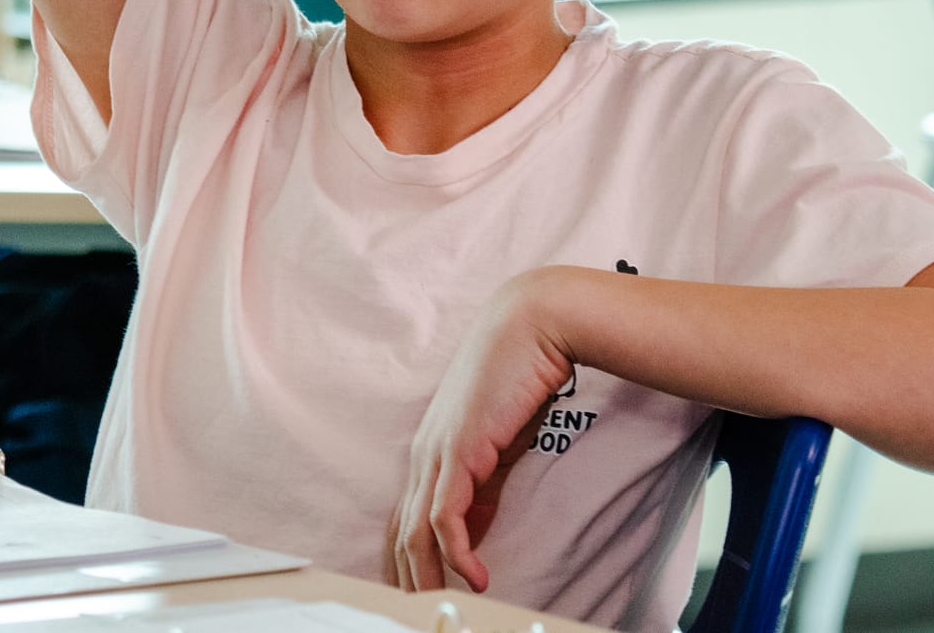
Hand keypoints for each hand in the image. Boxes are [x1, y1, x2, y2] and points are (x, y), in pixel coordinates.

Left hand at [391, 271, 575, 594]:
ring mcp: (437, 454)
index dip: (408, 562)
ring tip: (442, 610)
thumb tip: (472, 531)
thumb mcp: (498, 446)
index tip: (419, 596)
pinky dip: (457, 555)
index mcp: (431, 453)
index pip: (406, 520)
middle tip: (419, 616)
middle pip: (401, 534)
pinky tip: (477, 579)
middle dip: (409, 580)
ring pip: (416, 532)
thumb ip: (482, 486)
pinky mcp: (459, 452)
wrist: (531, 329)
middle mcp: (424, 456)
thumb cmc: (518, 379)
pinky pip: (446, 518)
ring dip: (428, 578)